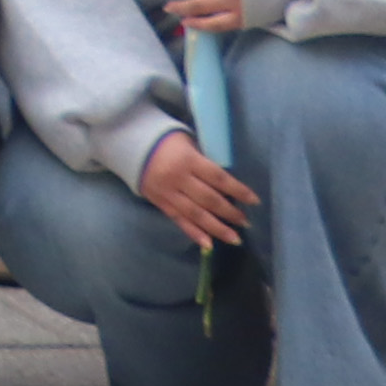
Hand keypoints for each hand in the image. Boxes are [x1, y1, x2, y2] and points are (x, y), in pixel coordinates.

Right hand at [138, 134, 252, 252]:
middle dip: (230, 212)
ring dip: (217, 228)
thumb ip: (205, 162)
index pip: (218, 178)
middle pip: (209, 199)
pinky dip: (194, 233)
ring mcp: (168, 193)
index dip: (238, 190)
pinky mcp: (160, 203)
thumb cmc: (167, 141)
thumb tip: (227, 184)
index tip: (255, 201)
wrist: (130, 144)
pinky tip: (208, 245)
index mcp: (188, 160)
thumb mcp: (188, 143)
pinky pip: (179, 220)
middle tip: (246, 222)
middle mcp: (178, 178)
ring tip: (235, 238)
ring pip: (196, 214)